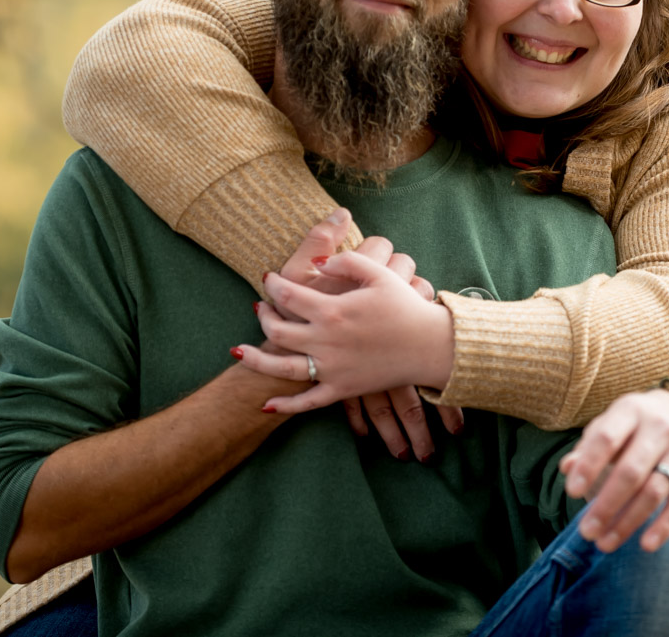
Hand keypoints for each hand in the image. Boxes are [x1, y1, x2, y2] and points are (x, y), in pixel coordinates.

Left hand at [232, 215, 458, 453]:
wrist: (430, 347)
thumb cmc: (406, 308)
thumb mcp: (380, 275)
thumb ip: (346, 262)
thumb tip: (318, 263)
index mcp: (333, 311)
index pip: (288, 294)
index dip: (273, 284)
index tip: (267, 278)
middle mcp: (326, 341)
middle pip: (278, 329)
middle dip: (263, 316)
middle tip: (259, 307)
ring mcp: (331, 369)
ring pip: (281, 368)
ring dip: (256, 360)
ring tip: (238, 352)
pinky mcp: (341, 390)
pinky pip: (306, 402)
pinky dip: (284, 406)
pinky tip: (265, 404)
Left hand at [558, 389, 668, 553]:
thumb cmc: (636, 424)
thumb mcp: (612, 422)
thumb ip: (589, 446)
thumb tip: (566, 469)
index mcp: (631, 412)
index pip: (607, 439)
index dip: (589, 466)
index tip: (572, 492)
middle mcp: (659, 429)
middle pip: (631, 471)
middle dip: (607, 505)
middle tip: (586, 531)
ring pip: (654, 491)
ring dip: (629, 522)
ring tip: (605, 543)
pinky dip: (664, 526)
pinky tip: (646, 544)